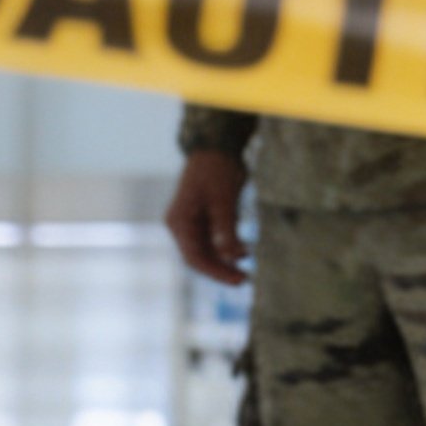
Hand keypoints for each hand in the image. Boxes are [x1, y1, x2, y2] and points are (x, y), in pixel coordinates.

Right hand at [164, 151, 249, 286]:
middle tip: (244, 279)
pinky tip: (242, 252)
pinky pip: (211, 241)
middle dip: (221, 269)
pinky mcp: (201, 220)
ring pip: (206, 251)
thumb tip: (233, 257)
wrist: (215, 146)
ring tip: (246, 267)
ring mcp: (189, 223)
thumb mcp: (224, 200)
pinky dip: (226, 248)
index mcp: (179, 222)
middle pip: (199, 258)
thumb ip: (227, 229)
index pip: (195, 257)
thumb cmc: (217, 170)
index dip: (216, 272)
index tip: (238, 279)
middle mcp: (180, 226)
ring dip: (224, 261)